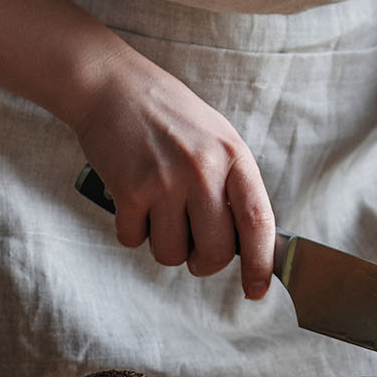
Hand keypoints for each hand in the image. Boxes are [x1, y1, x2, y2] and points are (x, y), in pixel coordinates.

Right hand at [68, 50, 276, 300]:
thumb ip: (233, 184)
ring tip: (159, 214)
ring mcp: (166, 181)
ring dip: (164, 245)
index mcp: (235, 158)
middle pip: (216, 251)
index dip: (261, 264)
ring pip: (172, 254)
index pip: (259, 223)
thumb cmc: (171, 116)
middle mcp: (204, 171)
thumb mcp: (218, 140)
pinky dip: (132, 230)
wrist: (114, 87)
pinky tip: (133, 203)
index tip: (257, 290)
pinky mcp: (129, 189)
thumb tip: (247, 241)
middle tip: (194, 250)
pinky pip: (134, 240)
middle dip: (204, 262)